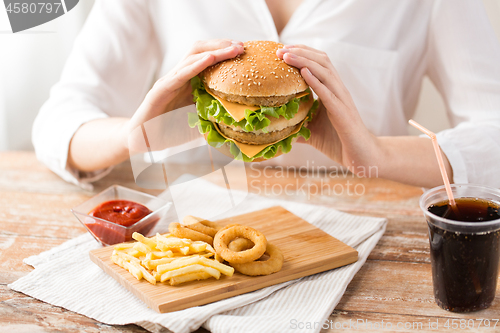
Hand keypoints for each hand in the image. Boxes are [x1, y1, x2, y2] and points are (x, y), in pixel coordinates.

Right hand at [125, 39, 243, 140]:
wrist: (142, 141)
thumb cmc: (169, 132)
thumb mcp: (199, 124)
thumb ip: (215, 119)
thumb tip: (238, 122)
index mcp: (190, 83)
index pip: (208, 60)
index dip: (226, 53)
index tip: (245, 52)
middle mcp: (180, 77)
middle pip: (201, 50)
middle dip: (222, 46)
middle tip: (242, 47)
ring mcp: (170, 81)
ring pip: (192, 57)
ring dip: (215, 51)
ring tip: (232, 49)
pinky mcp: (161, 89)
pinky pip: (181, 73)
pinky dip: (196, 65)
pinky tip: (210, 59)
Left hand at [276, 45, 380, 171]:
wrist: (362, 157)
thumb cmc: (338, 142)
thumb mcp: (312, 132)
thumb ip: (297, 126)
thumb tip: (277, 130)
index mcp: (332, 91)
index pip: (318, 63)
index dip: (301, 53)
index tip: (282, 50)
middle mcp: (338, 90)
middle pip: (321, 61)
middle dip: (300, 52)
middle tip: (279, 50)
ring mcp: (342, 100)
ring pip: (324, 72)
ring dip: (304, 61)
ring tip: (287, 56)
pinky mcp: (343, 113)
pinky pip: (329, 93)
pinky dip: (315, 81)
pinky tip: (303, 72)